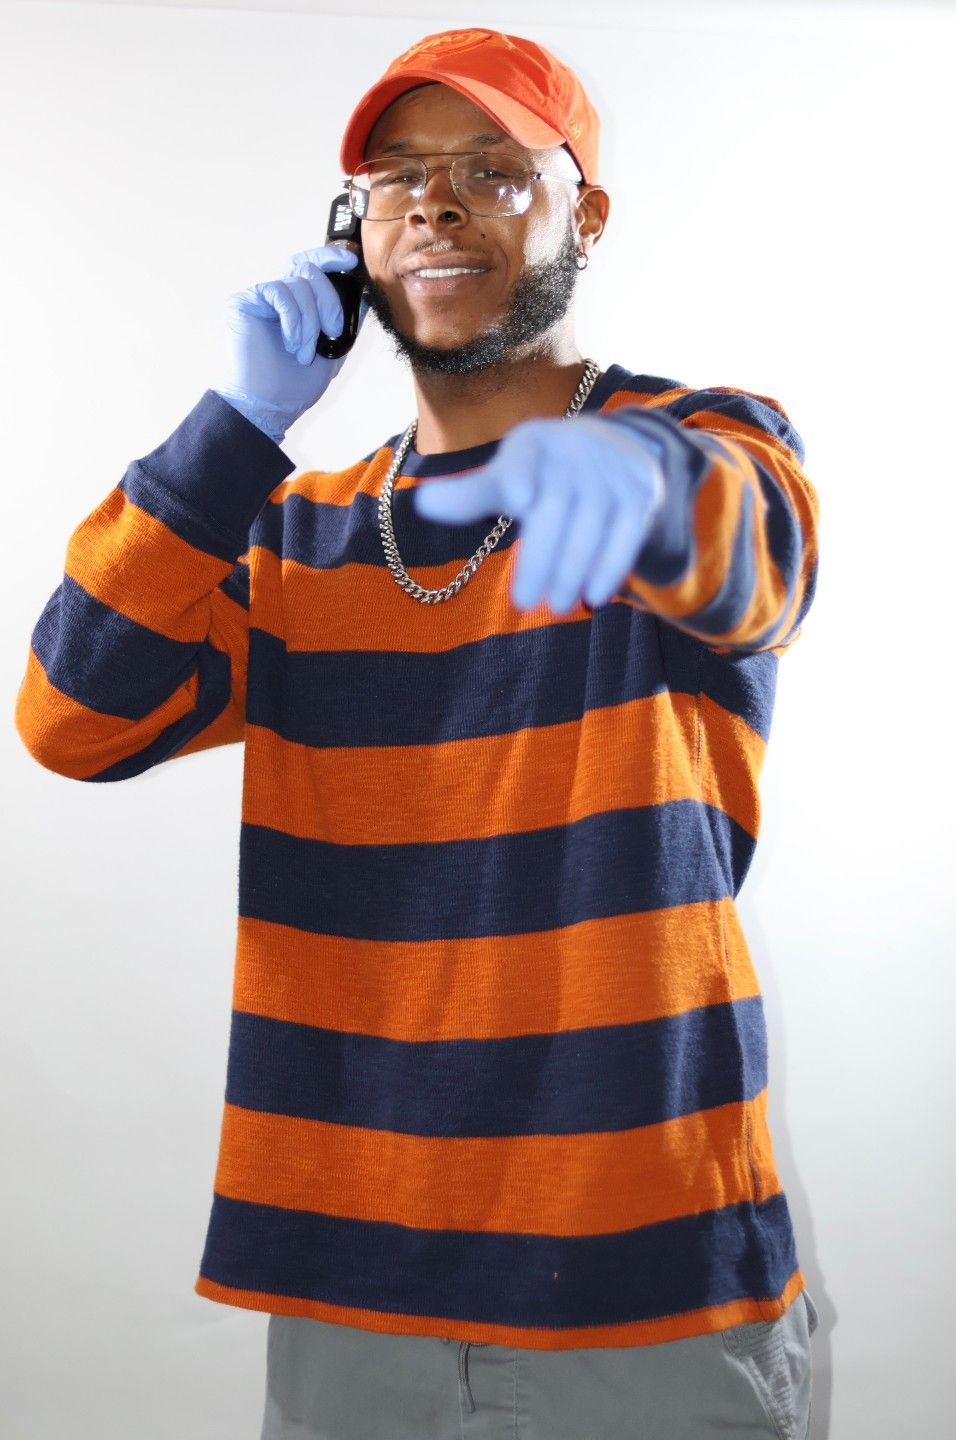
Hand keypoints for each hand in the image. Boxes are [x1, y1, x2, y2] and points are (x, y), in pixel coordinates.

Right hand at [216, 245, 368, 442]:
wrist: (270, 406)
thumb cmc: (295, 385)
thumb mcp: (335, 350)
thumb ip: (347, 320)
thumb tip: (364, 293)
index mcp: (298, 304)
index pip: (312, 266)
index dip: (331, 256)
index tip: (351, 260)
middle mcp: (279, 296)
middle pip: (310, 270)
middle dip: (329, 300)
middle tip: (332, 331)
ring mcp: (260, 298)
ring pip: (298, 282)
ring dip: (310, 320)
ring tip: (304, 351)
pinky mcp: (244, 301)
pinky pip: (278, 291)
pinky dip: (292, 319)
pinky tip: (290, 343)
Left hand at [412, 415, 665, 612]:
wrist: (615, 448)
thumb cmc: (542, 475)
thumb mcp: (506, 479)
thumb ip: (469, 495)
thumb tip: (421, 503)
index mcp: (533, 445)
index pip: (522, 463)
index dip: (517, 478)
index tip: (515, 499)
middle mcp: (574, 451)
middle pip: (555, 507)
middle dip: (540, 558)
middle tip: (522, 602)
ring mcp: (611, 472)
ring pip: (591, 525)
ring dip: (572, 571)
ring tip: (554, 607)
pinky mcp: (640, 494)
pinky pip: (626, 534)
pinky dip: (609, 568)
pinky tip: (592, 598)